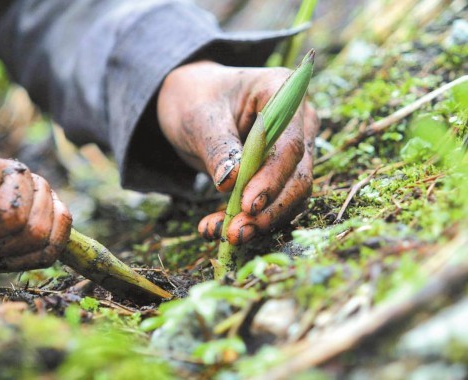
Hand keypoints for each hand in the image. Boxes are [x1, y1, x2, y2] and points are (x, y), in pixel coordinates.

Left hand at [158, 61, 318, 244]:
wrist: (190, 101)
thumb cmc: (195, 98)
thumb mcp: (199, 118)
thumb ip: (218, 149)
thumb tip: (231, 183)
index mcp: (282, 92)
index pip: (289, 144)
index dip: (272, 179)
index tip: (247, 204)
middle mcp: (298, 121)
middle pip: (298, 174)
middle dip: (270, 208)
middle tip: (236, 232)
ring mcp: (292, 149)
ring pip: (290, 195)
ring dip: (261, 221)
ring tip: (226, 235)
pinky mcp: (279, 173)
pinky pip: (273, 203)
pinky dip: (249, 220)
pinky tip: (216, 228)